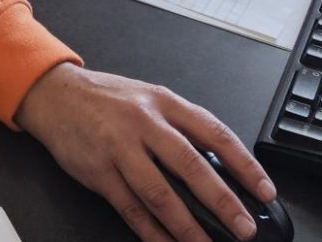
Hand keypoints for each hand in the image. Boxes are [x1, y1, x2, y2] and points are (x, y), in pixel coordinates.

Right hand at [15, 62, 275, 241]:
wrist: (57, 95)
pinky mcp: (99, 172)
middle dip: (222, 201)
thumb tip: (218, 165)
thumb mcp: (150, 98)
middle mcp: (146, 122)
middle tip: (244, 226)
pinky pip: (131, 208)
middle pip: (191, 165)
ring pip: (161, 193)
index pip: (215, 133)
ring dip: (187, 225)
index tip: (264, 189)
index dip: (244, 164)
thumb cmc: (107, 99)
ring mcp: (121, 147)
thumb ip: (180, 127)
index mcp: (166, 102)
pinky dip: (151, 232)